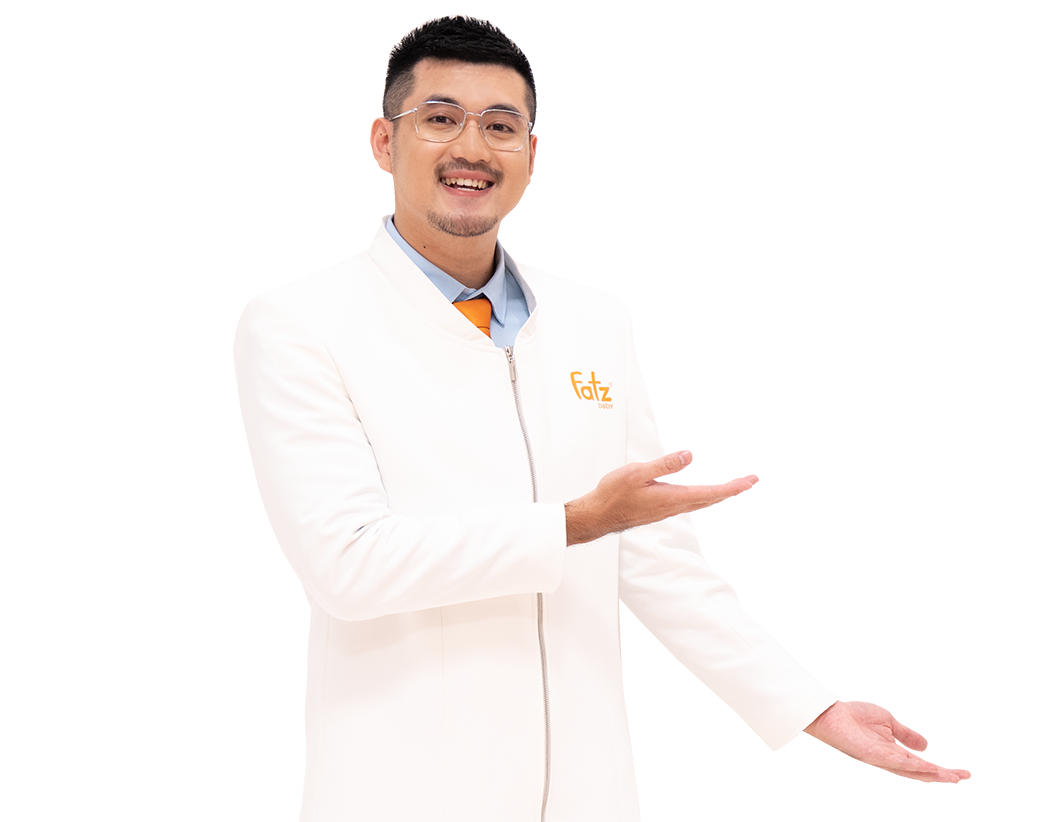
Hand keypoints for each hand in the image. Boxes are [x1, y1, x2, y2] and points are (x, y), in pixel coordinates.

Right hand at [565, 451, 755, 545]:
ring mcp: (667, 509)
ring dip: (717, 491)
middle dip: (731, 489)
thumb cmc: (612, 496)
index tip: (750, 480)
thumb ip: (664, 465)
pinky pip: (688, 500)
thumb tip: (688, 457)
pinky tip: (701, 487)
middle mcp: (673, 507)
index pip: (710, 493)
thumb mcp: (637, 473)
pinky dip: (702, 493)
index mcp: (671, 498)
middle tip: (749, 479)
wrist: (597, 516)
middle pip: (710, 498)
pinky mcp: (660, 508)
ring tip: (731, 483)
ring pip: (700, 500)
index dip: (732, 487)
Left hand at [804, 702, 969, 782]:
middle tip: (962, 777)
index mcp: (893, 751)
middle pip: (919, 771)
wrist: (833, 714)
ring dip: (931, 773)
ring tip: (950, 776)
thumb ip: (906, 735)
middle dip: (941, 775)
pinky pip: (894, 761)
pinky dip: (911, 764)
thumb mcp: (888, 722)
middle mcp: (889, 758)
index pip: (921, 763)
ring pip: (910, 770)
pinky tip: (924, 766)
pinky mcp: (871, 755)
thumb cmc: (854, 717)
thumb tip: (926, 745)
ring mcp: (881, 758)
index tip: (960, 771)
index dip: (940, 767)